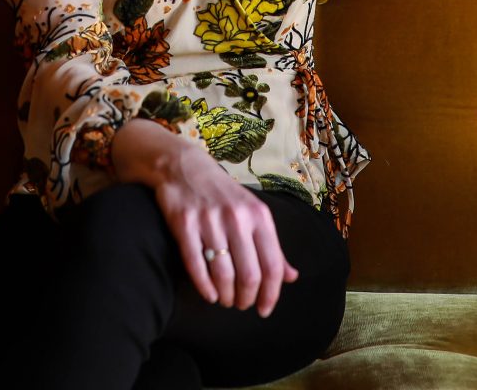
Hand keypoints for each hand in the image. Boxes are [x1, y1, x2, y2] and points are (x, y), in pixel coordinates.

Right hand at [149, 144, 298, 315]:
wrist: (184, 167)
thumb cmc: (224, 196)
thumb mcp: (254, 214)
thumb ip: (273, 247)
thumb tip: (292, 277)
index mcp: (259, 216)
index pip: (272, 265)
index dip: (270, 294)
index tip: (264, 310)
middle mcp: (236, 218)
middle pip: (248, 274)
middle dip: (246, 298)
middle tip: (241, 304)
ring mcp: (209, 220)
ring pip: (222, 273)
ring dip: (226, 296)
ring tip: (225, 300)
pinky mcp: (184, 223)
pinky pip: (195, 264)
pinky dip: (204, 286)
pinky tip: (209, 294)